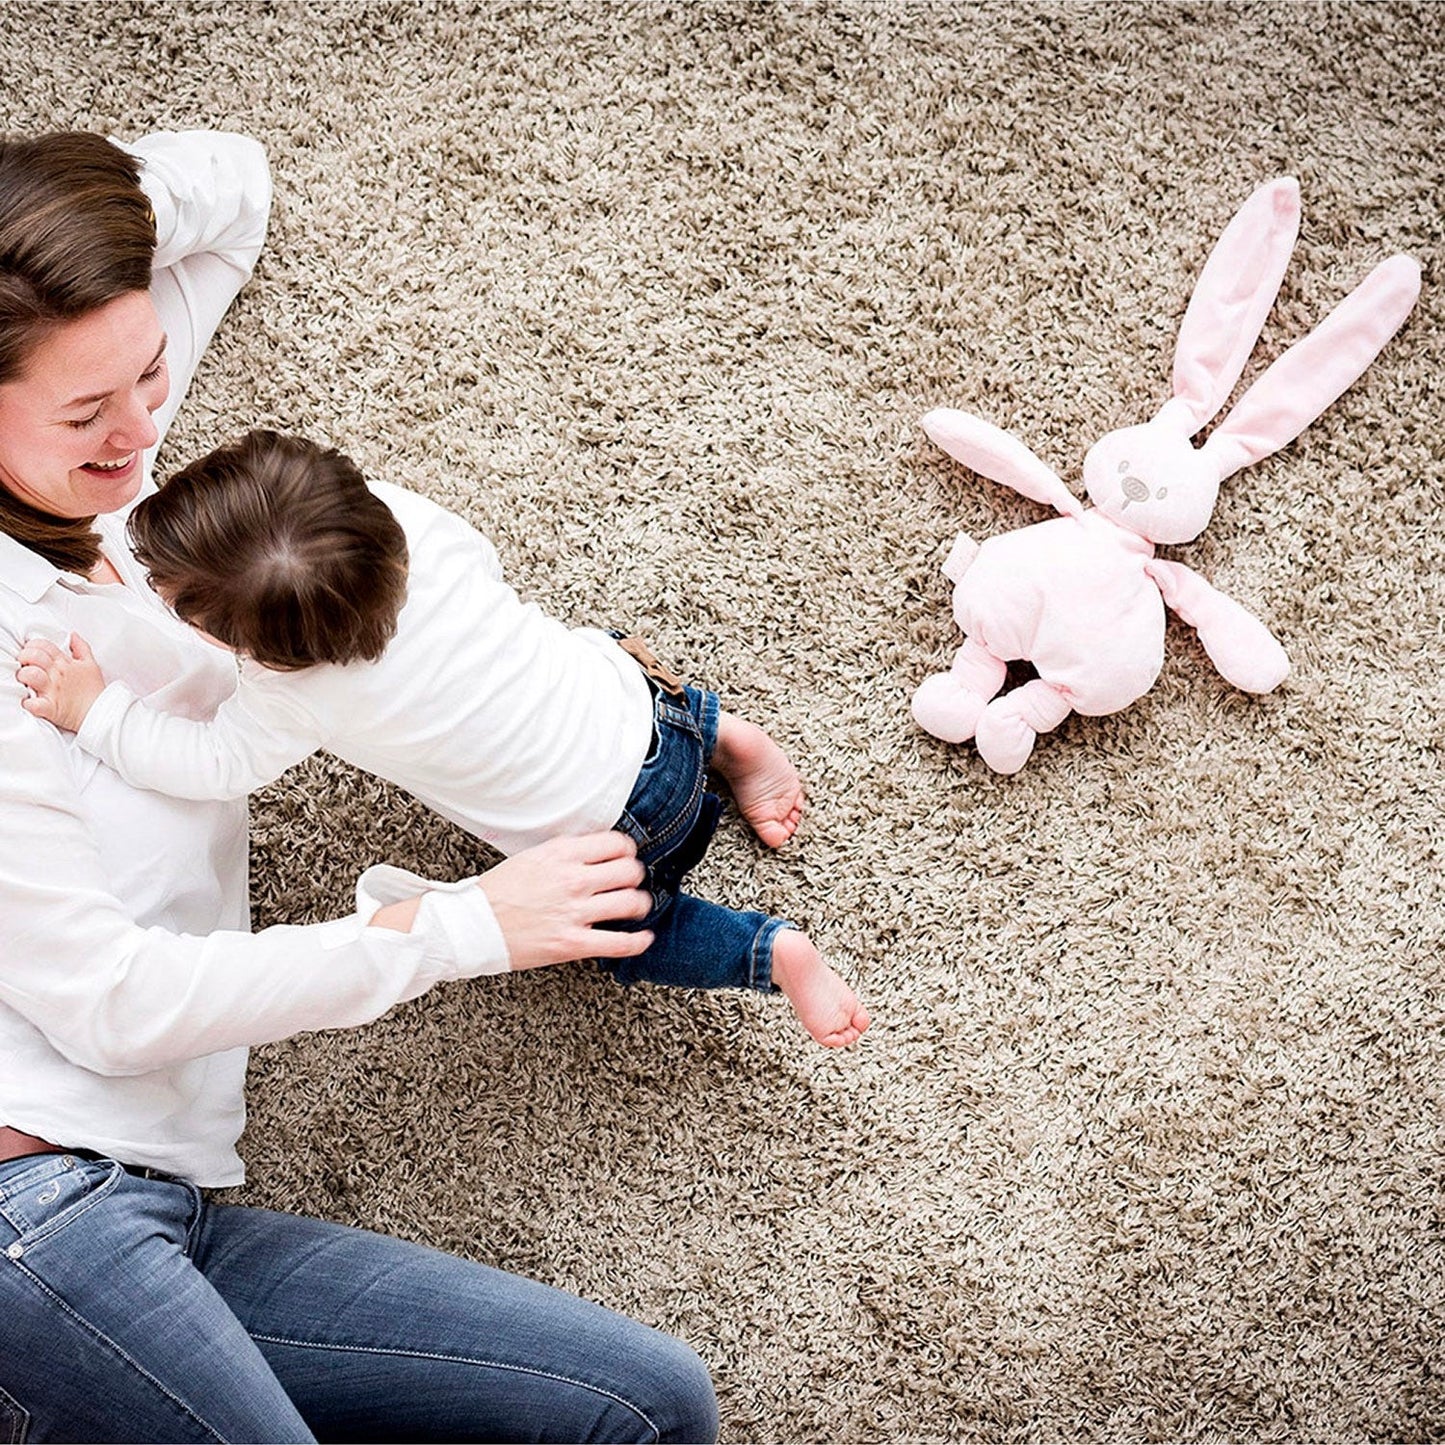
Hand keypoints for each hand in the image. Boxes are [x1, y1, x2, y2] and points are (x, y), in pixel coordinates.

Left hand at [16, 634, 105, 731]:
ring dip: (24, 676)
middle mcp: (57, 675)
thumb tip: (73, 636)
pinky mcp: (51, 708)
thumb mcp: (92, 665)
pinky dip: (29, 703)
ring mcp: (53, 691)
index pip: (44, 645)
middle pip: (34, 656)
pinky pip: (35, 704)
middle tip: (25, 663)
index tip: (31, 651)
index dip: (33, 645)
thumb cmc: (94, 691)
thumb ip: (81, 648)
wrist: (101, 713)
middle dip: (25, 656)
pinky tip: (30, 701)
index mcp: (65, 664)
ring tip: (25, 680)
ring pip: (31, 675)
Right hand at [478, 831, 652, 969]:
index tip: (626, 856)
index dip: (627, 850)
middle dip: (635, 876)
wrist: (472, 926)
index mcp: (561, 854)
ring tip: (636, 907)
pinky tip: (643, 937)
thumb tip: (591, 849)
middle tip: (631, 882)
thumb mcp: (531, 857)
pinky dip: (638, 941)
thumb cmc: (496, 893)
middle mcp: (572, 879)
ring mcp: (574, 912)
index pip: (616, 842)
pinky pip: (620, 942)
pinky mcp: (572, 943)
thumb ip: (564, 852)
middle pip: (630, 870)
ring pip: (632, 902)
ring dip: (640, 905)